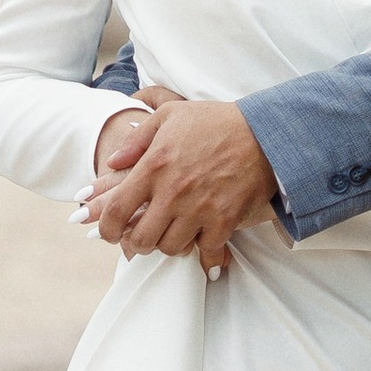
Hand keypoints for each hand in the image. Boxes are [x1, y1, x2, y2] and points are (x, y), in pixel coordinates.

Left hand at [83, 97, 275, 274]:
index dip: (107, 228)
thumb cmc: (215, 121)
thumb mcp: (171, 115)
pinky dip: (205, 255)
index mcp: (154, 166)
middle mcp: (173, 191)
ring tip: (173, 237)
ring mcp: (200, 208)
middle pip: (141, 239)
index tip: (110, 232)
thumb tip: (112, 161)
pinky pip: (206, 250)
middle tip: (143, 238)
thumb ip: (137, 139)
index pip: (116, 210)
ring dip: (169, 246)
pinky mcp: (225, 219)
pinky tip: (206, 251)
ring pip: (171, 248)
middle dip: (137, 244)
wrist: (264, 131)